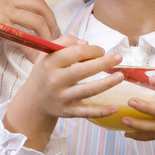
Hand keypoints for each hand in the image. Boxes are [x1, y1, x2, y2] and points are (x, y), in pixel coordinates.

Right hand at [0, 0, 57, 49]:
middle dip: (51, 23)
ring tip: (49, 50)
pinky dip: (34, 48)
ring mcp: (2, 6)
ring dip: (47, 36)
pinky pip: (24, 36)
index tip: (47, 27)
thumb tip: (5, 33)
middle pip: (39, 5)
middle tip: (54, 39)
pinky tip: (36, 59)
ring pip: (37, 19)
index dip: (42, 12)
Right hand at [3, 37, 124, 150]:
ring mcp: (62, 97)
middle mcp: (55, 80)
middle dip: (103, 63)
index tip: (101, 50)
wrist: (34, 101)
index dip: (92, 49)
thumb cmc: (45, 73)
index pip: (75, 52)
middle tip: (118, 57)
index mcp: (50, 63)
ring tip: (120, 76)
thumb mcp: (47, 54)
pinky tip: (114, 108)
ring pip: (88, 91)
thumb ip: (64, 42)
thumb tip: (86, 43)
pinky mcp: (68, 112)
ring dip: (107, 83)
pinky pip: (87, 112)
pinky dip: (101, 111)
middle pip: (83, 70)